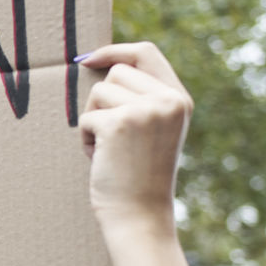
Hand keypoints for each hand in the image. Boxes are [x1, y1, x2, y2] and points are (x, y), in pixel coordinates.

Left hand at [78, 43, 191, 233]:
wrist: (140, 215)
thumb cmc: (138, 175)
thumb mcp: (153, 129)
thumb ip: (142, 97)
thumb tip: (102, 64)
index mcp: (179, 99)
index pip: (146, 52)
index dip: (115, 50)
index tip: (89, 58)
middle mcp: (168, 100)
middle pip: (116, 73)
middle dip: (103, 101)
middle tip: (113, 137)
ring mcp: (146, 110)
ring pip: (98, 92)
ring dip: (93, 120)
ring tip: (110, 149)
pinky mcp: (120, 123)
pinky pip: (86, 117)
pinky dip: (86, 138)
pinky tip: (102, 159)